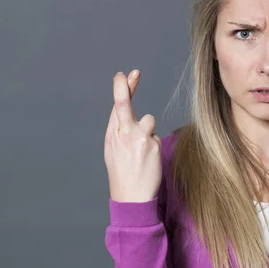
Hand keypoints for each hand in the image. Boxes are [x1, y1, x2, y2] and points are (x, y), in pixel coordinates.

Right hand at [104, 70, 162, 201]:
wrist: (131, 195)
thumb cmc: (123, 170)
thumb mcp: (114, 148)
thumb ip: (121, 129)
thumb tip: (130, 113)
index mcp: (112, 134)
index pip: (116, 106)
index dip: (121, 88)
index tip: (123, 75)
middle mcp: (123, 134)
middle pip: (124, 105)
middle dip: (126, 88)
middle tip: (133, 72)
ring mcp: (138, 139)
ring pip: (149, 120)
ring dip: (147, 130)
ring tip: (141, 149)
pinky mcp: (153, 145)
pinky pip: (156, 137)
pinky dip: (153, 146)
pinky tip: (148, 159)